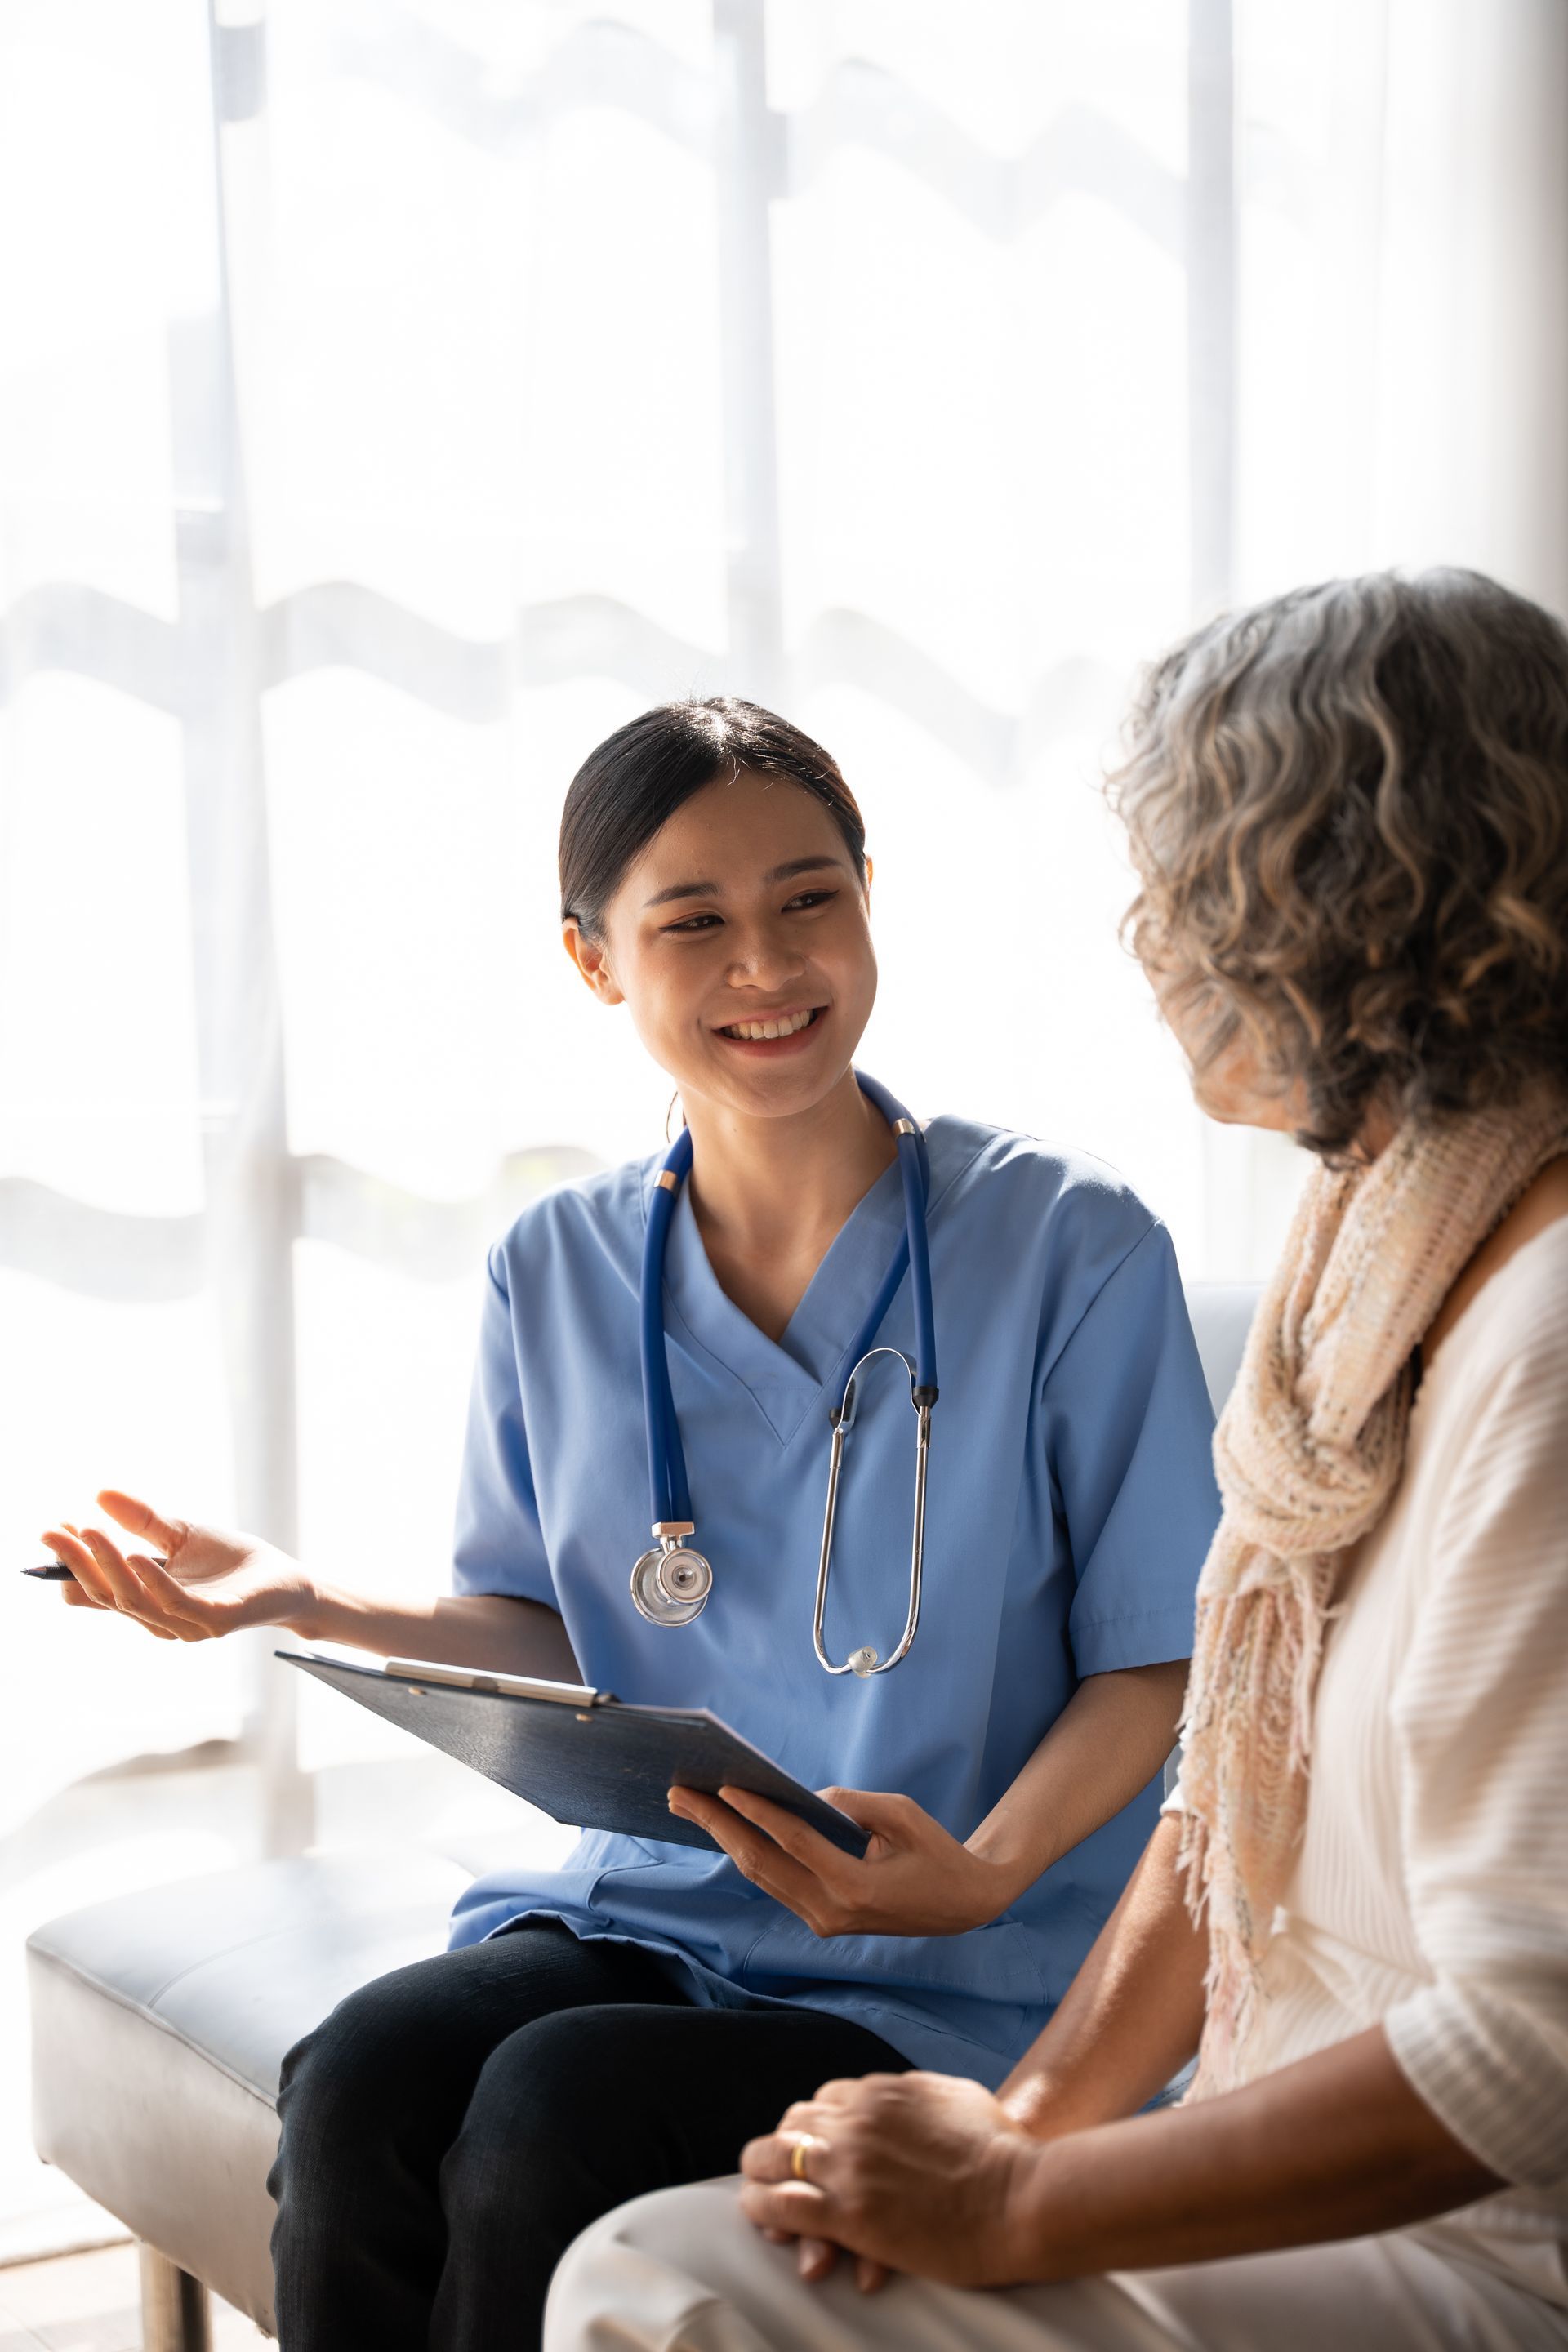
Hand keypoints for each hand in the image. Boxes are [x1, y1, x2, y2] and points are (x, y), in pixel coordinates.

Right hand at [40, 1491, 312, 1642]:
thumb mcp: (180, 1534)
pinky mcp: (215, 1621)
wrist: (286, 1579)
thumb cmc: (231, 1561)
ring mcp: (185, 1625)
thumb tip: (100, 1494)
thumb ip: (142, 1520)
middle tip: (58, 1530)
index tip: (52, 1531)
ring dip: (110, 1566)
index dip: (71, 1564)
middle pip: (107, 1595)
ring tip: (91, 1532)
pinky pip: (177, 1604)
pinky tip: (137, 1556)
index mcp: (145, 1602)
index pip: (95, 1590)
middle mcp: (158, 1620)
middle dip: (80, 1561)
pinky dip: (154, 1581)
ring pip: (135, 1600)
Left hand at [665, 1784, 1011, 1937]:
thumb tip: (805, 1798)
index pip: (792, 1842)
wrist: (961, 1904)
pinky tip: (727, 1829)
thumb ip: (851, 1804)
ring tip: (690, 1807)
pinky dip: (749, 1853)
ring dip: (724, 1840)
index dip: (756, 1812)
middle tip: (680, 1794)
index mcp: (854, 1886)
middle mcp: (830, 1911)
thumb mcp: (901, 1815)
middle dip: (717, 1826)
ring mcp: (822, 1921)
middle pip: (761, 1863)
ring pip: (761, 1876)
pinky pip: (777, 1883)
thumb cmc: (935, 1852)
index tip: (722, 1786)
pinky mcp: (820, 1919)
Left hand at [739, 2071, 1036, 2289]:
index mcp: (883, 2091)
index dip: (814, 2126)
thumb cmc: (1004, 2154)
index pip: (825, 2099)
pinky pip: (781, 2205)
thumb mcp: (959, 2098)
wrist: (1022, 2199)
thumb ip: (921, 2095)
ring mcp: (849, 2165)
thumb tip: (908, 2095)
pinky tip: (761, 2218)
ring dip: (761, 2175)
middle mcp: (857, 2119)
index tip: (814, 2147)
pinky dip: (763, 2209)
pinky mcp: (847, 2214)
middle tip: (778, 2171)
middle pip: (793, 2123)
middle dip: (782, 2146)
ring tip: (756, 2193)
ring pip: (773, 2158)